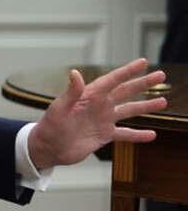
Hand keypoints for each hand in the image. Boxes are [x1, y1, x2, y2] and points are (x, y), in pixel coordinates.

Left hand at [27, 58, 167, 169]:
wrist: (47, 148)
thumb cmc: (49, 127)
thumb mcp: (58, 108)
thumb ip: (70, 92)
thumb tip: (75, 73)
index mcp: (89, 96)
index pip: (112, 80)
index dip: (127, 71)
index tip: (143, 62)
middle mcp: (99, 106)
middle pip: (125, 92)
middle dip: (143, 84)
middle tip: (161, 75)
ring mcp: (103, 120)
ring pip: (129, 111)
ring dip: (145, 107)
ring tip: (163, 102)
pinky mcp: (104, 136)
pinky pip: (125, 134)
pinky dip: (138, 135)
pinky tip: (152, 134)